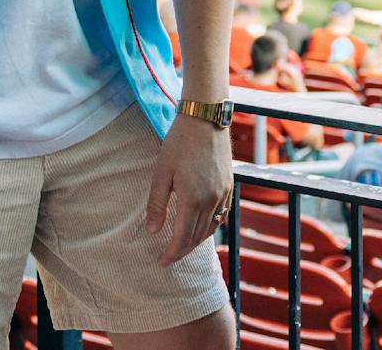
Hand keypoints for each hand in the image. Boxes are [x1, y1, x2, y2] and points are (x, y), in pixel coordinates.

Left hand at [143, 113, 232, 265]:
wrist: (206, 119)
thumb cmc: (179, 142)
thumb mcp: (161, 172)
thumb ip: (157, 204)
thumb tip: (152, 232)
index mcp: (193, 199)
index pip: (183, 237)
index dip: (172, 253)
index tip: (161, 262)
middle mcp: (212, 200)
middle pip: (198, 237)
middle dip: (182, 250)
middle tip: (168, 258)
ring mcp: (224, 193)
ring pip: (211, 228)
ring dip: (197, 241)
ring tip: (182, 246)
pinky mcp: (229, 186)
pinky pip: (221, 215)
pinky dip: (211, 227)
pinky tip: (201, 228)